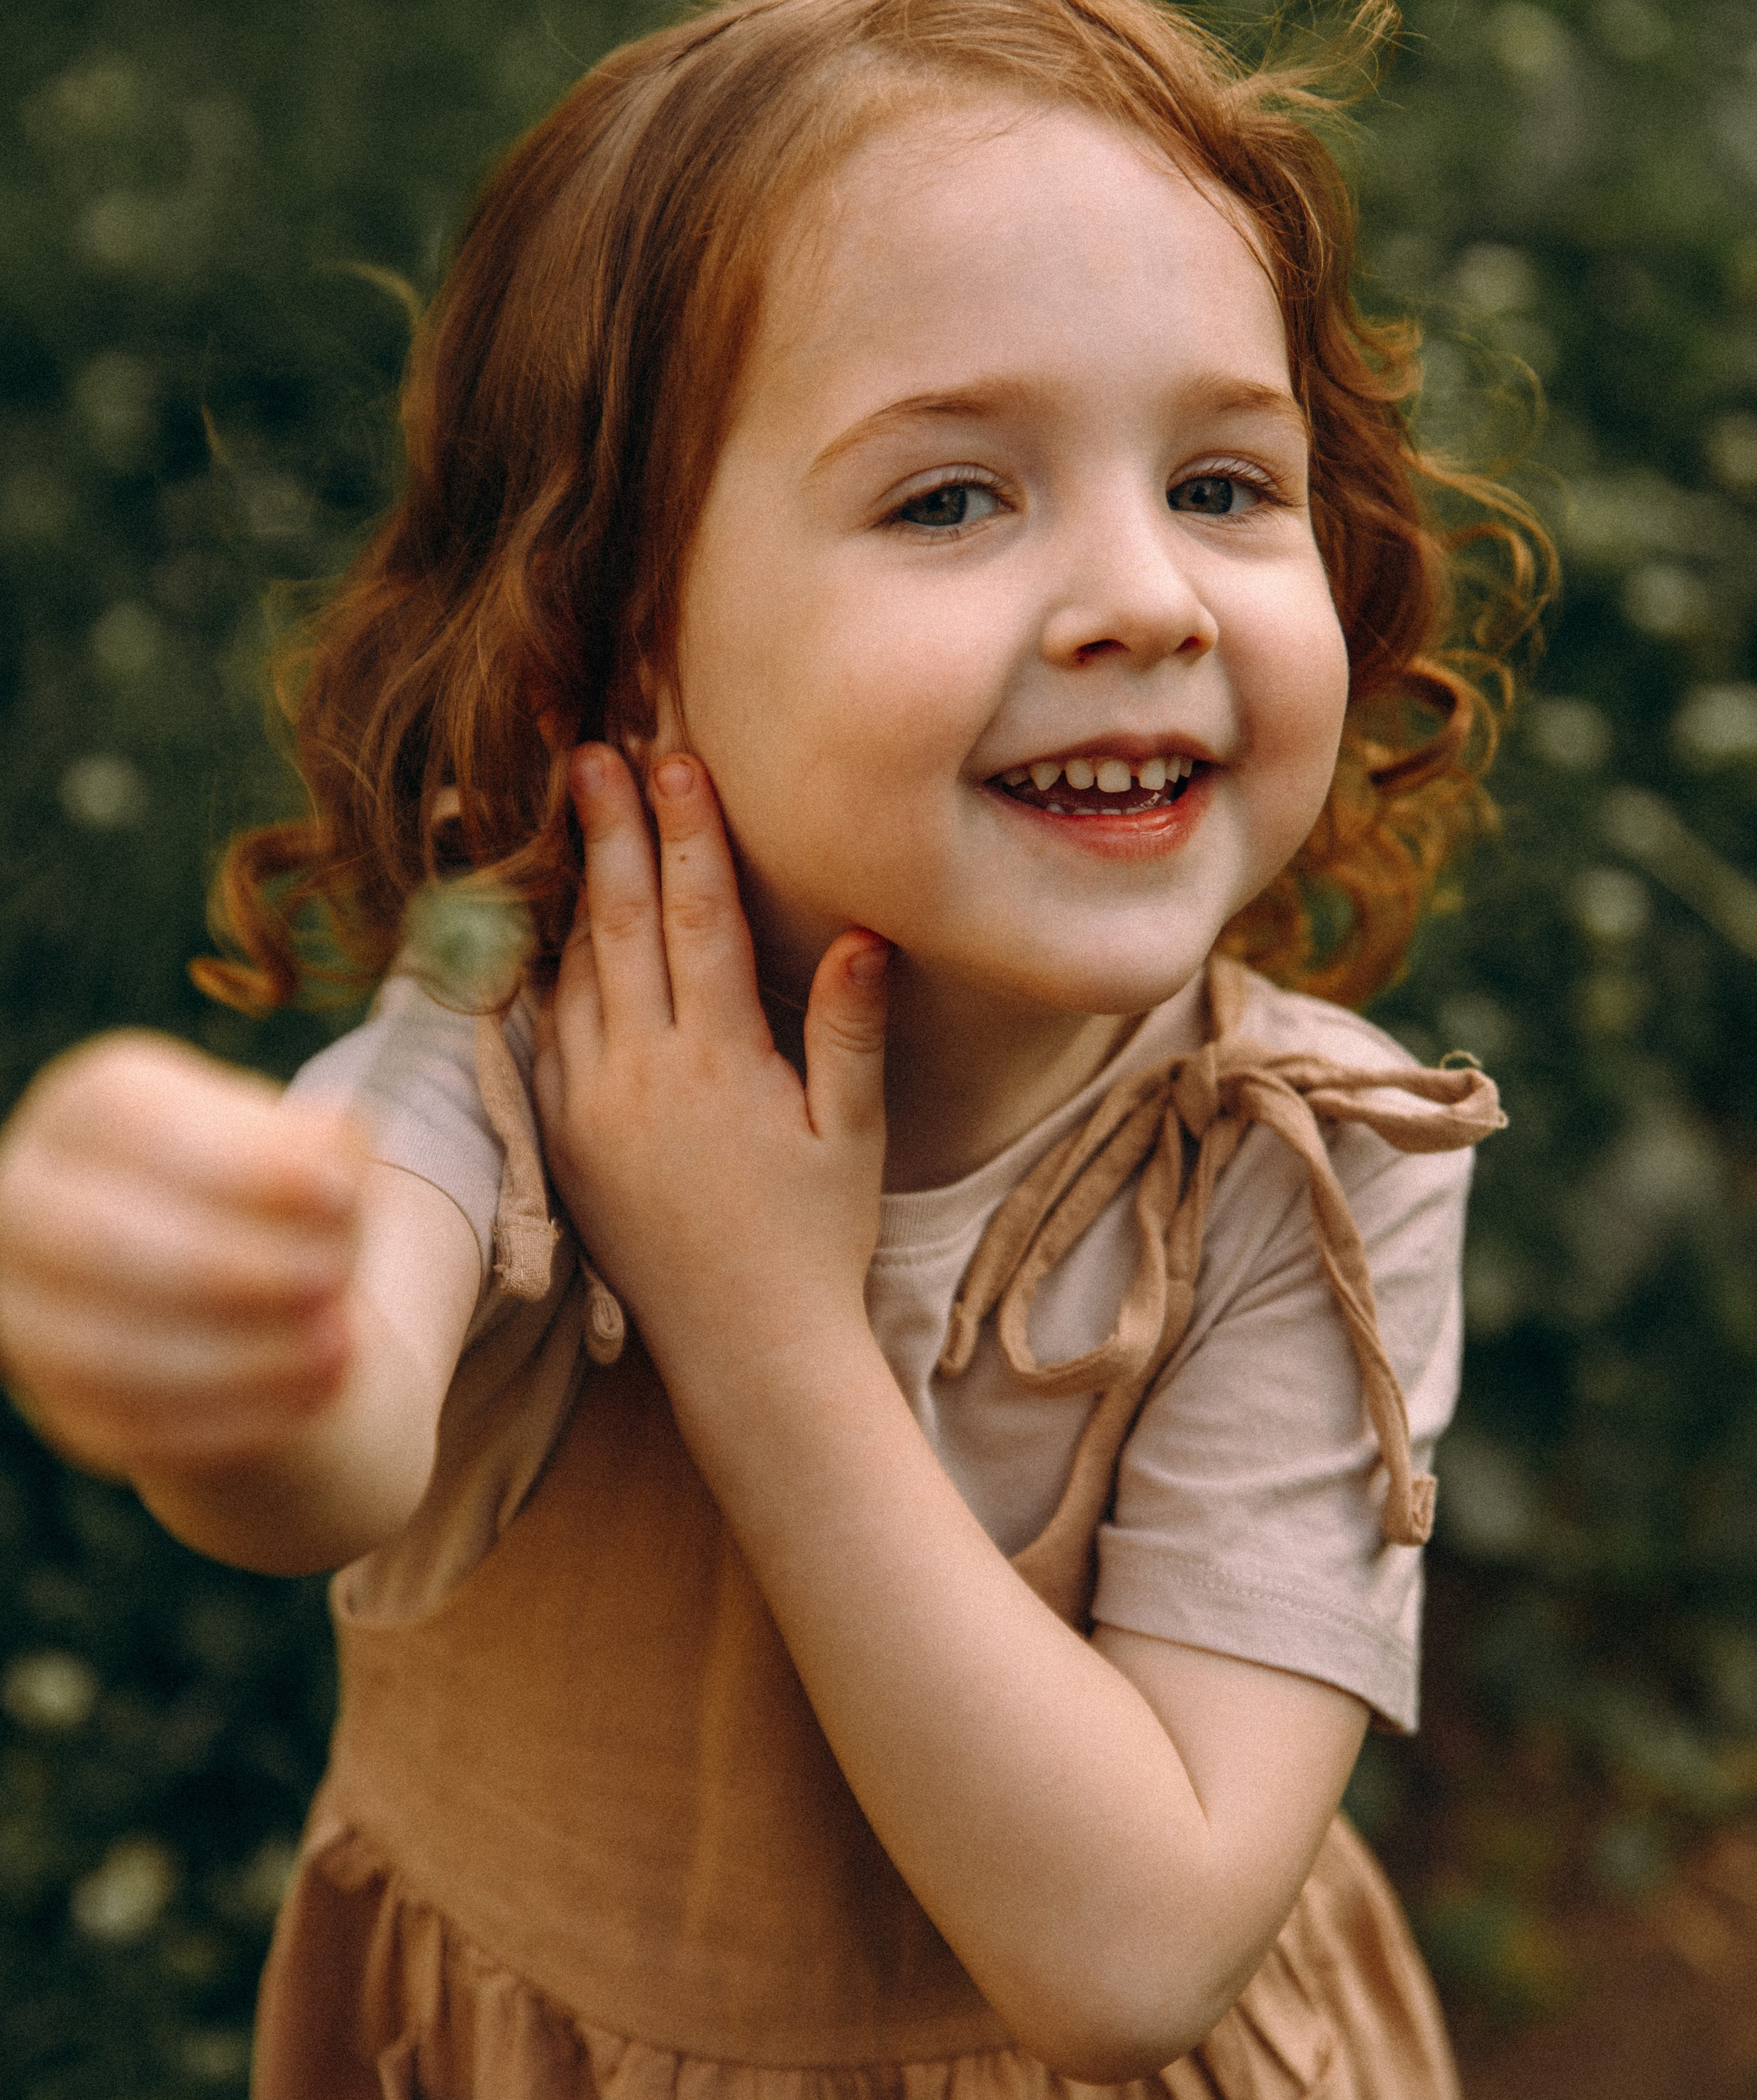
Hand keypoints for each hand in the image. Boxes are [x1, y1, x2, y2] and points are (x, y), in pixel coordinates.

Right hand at [0, 1034, 364, 1481]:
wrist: (242, 1298)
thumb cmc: (275, 1197)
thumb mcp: (308, 1150)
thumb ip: (324, 1145)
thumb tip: (334, 1159)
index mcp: (87, 1112)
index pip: (129, 1124)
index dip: (240, 1163)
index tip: (342, 1194)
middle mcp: (32, 1205)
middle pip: (101, 1240)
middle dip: (236, 1266)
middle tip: (335, 1277)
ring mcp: (30, 1313)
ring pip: (105, 1349)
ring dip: (239, 1353)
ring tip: (339, 1341)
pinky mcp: (67, 1406)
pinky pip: (131, 1424)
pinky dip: (235, 1415)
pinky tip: (316, 1390)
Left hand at [533, 747, 889, 1395]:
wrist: (743, 1348)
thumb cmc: (816, 1239)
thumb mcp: (854, 1136)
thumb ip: (849, 1031)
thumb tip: (863, 933)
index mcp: (718, 1064)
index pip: (697, 918)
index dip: (686, 831)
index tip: (674, 759)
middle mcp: (640, 1074)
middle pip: (617, 921)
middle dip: (608, 828)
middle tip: (590, 751)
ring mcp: (589, 1104)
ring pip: (574, 968)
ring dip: (577, 886)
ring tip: (576, 814)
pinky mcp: (562, 1135)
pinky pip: (549, 1027)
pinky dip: (555, 965)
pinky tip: (563, 926)